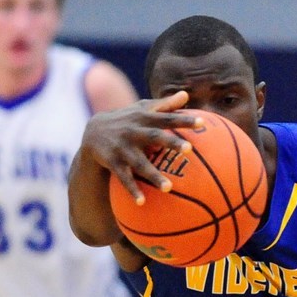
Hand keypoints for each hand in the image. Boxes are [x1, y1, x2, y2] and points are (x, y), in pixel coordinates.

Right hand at [82, 91, 196, 202]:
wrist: (94, 131)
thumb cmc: (128, 120)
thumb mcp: (143, 109)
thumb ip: (165, 104)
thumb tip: (186, 94)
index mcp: (145, 119)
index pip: (167, 118)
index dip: (184, 120)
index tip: (202, 123)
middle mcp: (135, 132)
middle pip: (155, 137)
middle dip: (171, 142)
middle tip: (189, 149)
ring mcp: (123, 148)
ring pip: (140, 163)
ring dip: (153, 175)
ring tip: (169, 188)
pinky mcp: (113, 162)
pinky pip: (124, 178)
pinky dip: (132, 190)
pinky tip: (142, 203)